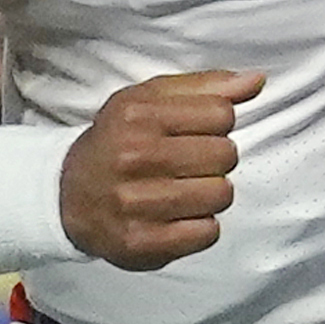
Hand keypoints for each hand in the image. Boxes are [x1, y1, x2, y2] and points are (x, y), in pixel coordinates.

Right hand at [60, 70, 262, 270]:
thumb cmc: (117, 142)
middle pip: (226, 155)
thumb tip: (256, 81)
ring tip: (183, 190)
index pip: (222, 113)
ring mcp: (136, 203)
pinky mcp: (142, 243)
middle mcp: (134, 156)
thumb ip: (204, 87)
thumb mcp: (147, 100)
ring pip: (221, 194)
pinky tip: (177, 217)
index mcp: (137, 115)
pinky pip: (207, 232)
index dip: (216, 124)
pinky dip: (200, 226)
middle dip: (214, 159)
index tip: (193, 134)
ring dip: (209, 193)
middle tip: (187, 165)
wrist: (68, 196)